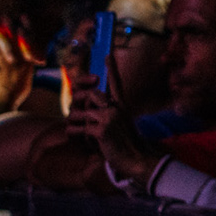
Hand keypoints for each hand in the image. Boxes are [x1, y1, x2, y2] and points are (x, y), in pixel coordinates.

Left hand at [0, 22, 35, 115]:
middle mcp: (19, 58)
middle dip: (17, 25)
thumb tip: (28, 69)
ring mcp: (7, 58)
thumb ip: (27, 73)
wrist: (2, 100)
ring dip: (5, 26)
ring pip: (7, 38)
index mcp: (28, 63)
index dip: (29, 30)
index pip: (31, 42)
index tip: (27, 20)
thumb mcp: (25, 83)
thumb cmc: (14, 96)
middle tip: (16, 14)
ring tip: (3, 17)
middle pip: (20, 37)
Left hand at [72, 52, 161, 186]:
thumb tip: (93, 108)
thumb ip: (107, 114)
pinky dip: (81, 138)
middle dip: (82, 110)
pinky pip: (80, 130)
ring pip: (81, 114)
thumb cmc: (126, 144)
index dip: (112, 69)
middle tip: (88, 124)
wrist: (135, 160)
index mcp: (121, 105)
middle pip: (89, 97)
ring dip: (79, 127)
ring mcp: (109, 117)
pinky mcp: (102, 130)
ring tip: (89, 137)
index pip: (115, 83)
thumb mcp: (119, 125)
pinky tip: (92, 144)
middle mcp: (116, 107)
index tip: (109, 55)